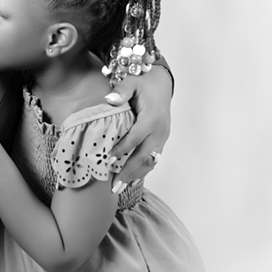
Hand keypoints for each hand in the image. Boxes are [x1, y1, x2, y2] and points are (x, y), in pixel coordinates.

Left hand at [105, 65, 172, 191]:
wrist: (162, 84)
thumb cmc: (144, 83)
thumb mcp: (131, 82)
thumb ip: (121, 91)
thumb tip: (109, 100)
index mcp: (151, 118)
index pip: (135, 138)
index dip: (122, 150)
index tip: (108, 160)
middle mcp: (160, 130)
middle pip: (144, 156)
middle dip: (128, 172)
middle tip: (113, 187)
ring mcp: (163, 137)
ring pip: (150, 161)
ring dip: (135, 175)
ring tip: (119, 188)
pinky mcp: (162, 140)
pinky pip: (154, 159)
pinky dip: (143, 170)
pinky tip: (133, 180)